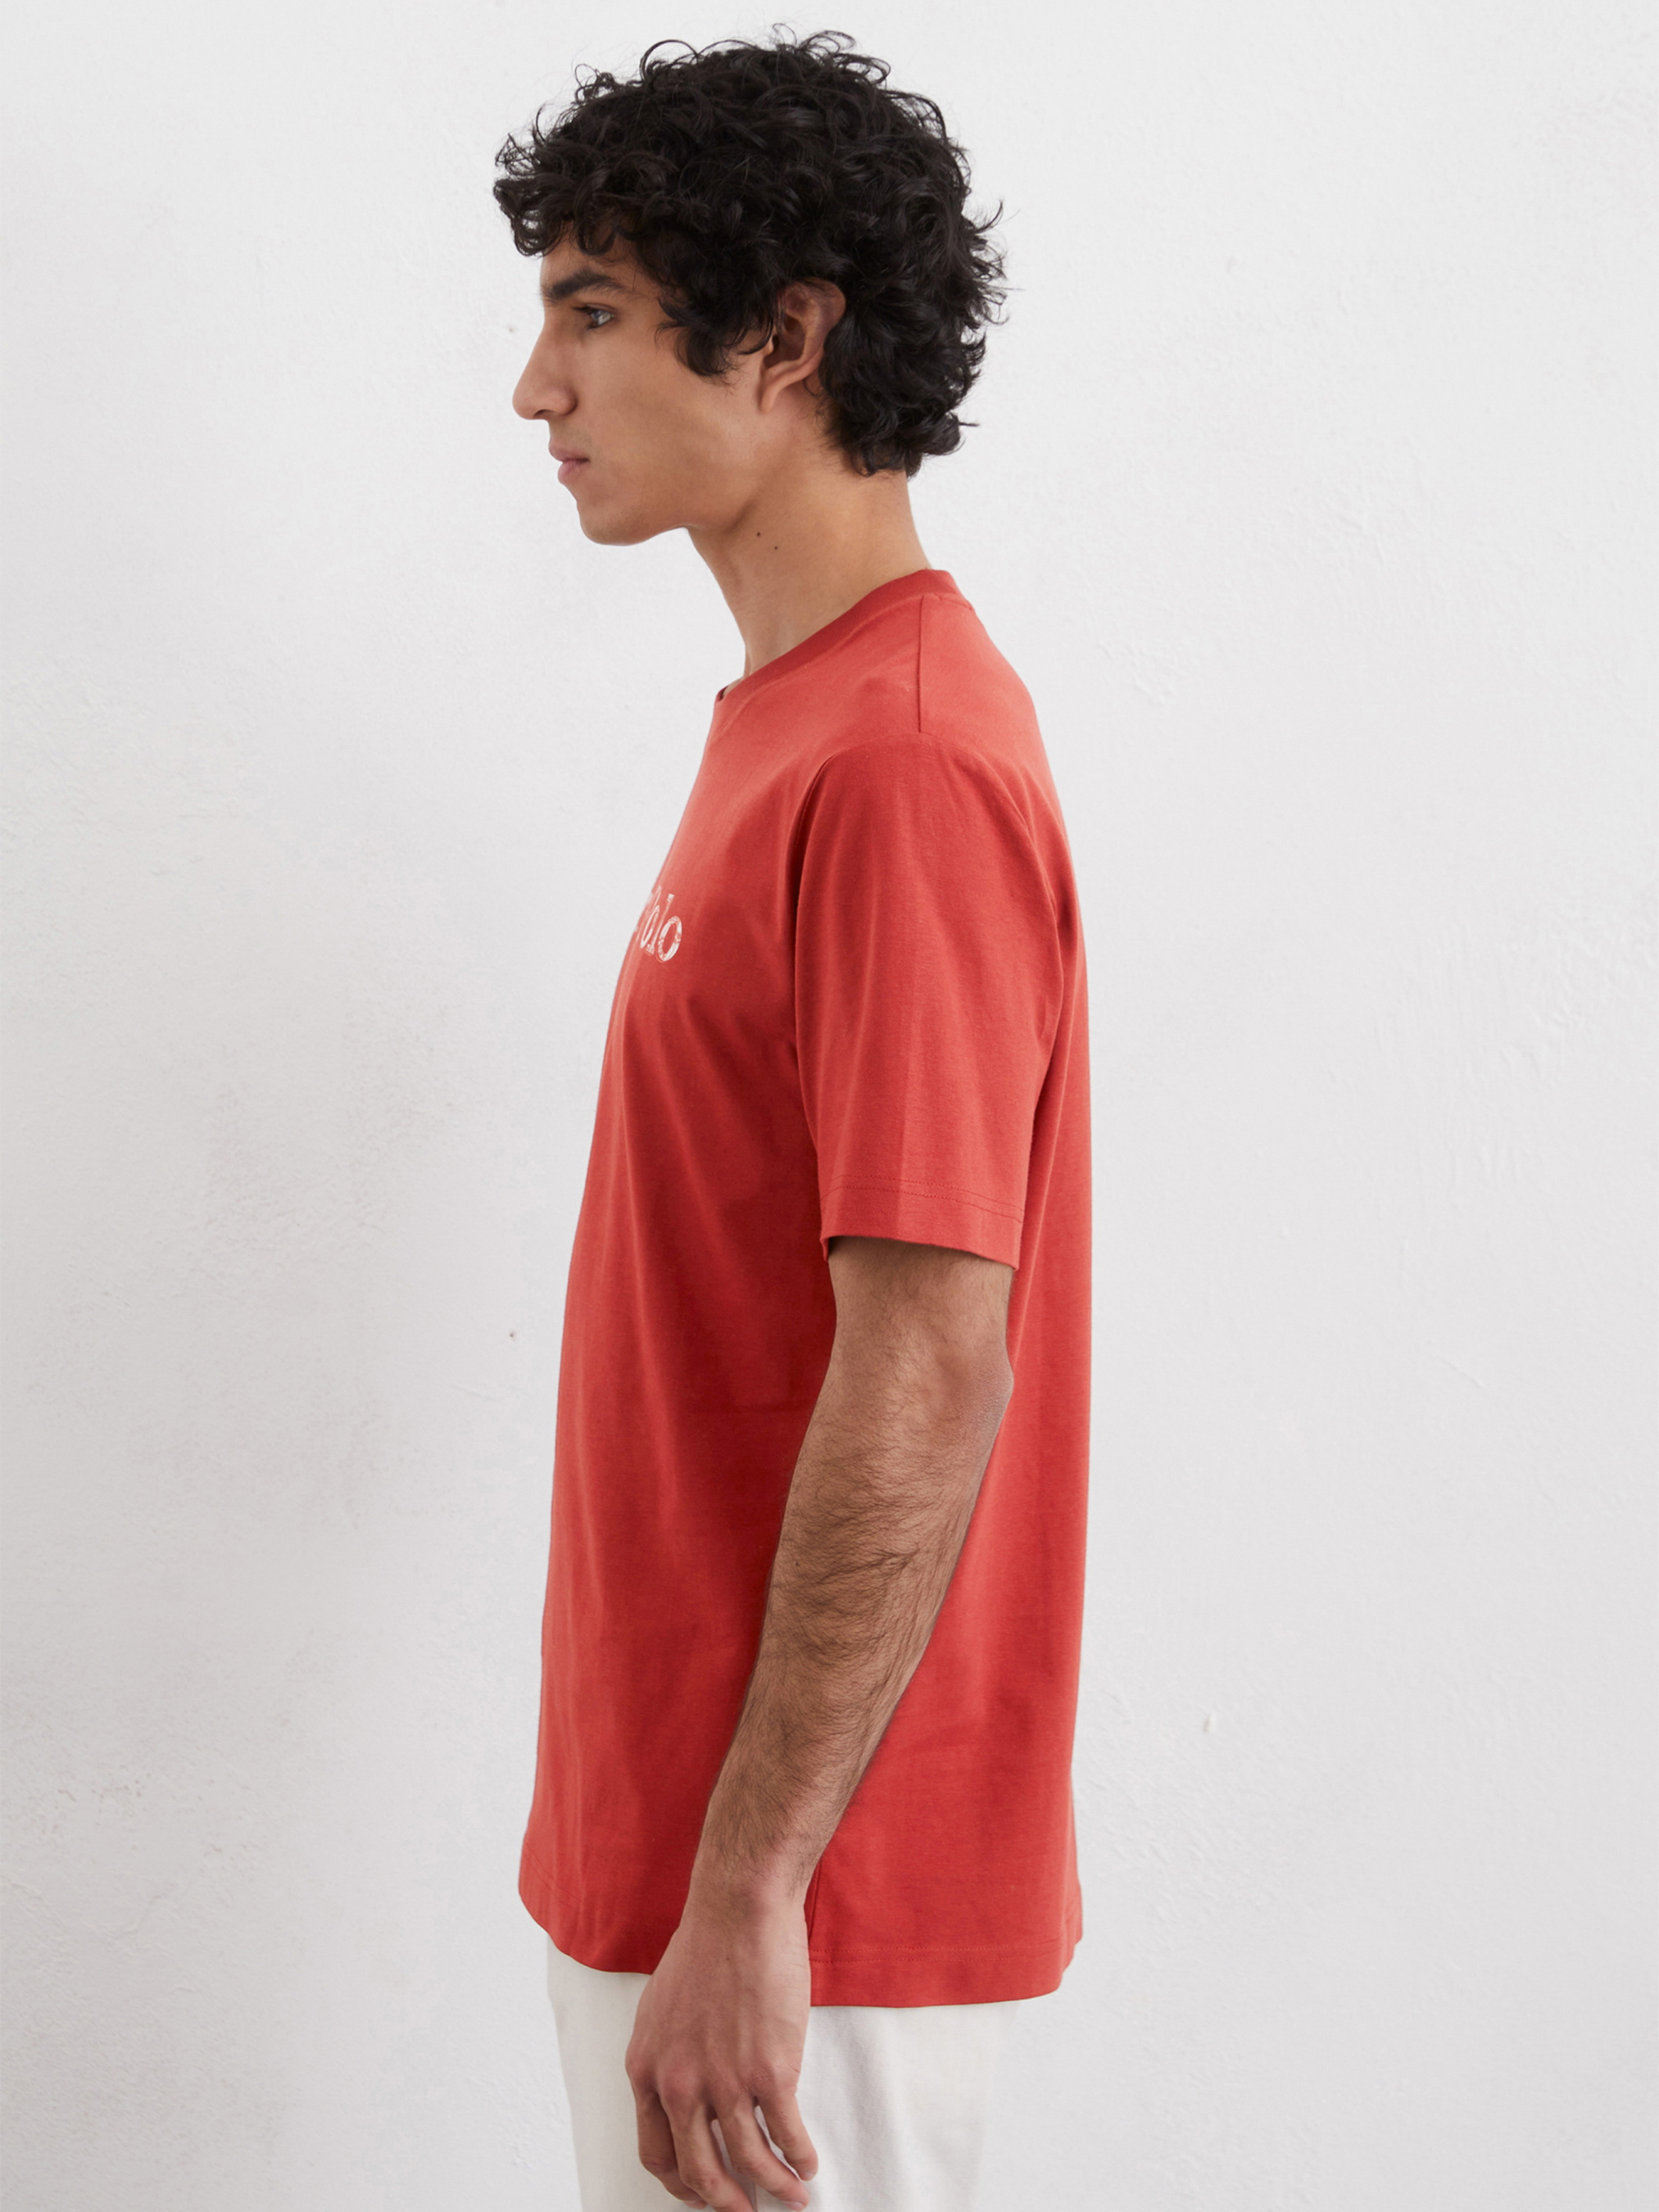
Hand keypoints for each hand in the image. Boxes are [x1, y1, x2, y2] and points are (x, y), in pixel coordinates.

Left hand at [625, 1883, 818, 2210]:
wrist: (739, 1909)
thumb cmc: (706, 1947)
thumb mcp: (662, 2010)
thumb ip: (669, 2059)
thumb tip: (691, 2096)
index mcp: (648, 2070)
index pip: (657, 2153)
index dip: (681, 2184)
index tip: (702, 2194)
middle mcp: (680, 2085)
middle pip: (700, 2172)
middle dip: (726, 2203)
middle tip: (746, 2211)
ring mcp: (726, 2082)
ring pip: (749, 2163)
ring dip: (774, 2187)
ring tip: (792, 2194)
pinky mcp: (770, 2071)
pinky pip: (787, 2135)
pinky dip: (799, 2158)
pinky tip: (808, 2162)